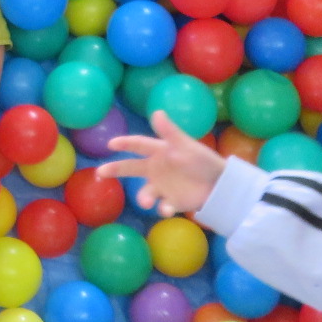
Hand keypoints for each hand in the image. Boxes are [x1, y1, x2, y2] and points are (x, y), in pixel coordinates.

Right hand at [98, 110, 225, 215]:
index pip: (138, 145)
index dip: (125, 143)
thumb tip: (156, 112)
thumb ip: (170, 131)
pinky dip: (164, 209)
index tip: (110, 144)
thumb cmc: (202, 160)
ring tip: (146, 202)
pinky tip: (167, 209)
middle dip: (116, 169)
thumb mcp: (186, 145)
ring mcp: (162, 187)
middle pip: (131, 168)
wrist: (221, 183)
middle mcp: (156, 169)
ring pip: (146, 192)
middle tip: (100, 172)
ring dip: (144, 197)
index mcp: (159, 152)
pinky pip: (164, 206)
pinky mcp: (172, 202)